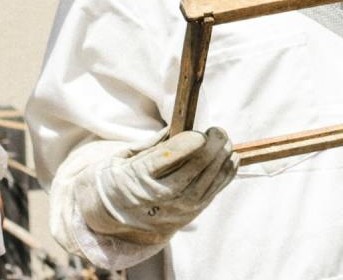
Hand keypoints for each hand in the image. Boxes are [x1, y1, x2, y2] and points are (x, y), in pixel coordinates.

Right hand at [76, 127, 236, 244]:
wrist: (111, 217)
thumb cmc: (118, 178)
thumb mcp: (123, 156)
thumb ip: (153, 143)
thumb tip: (179, 125)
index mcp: (139, 176)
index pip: (173, 154)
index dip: (192, 139)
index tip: (199, 131)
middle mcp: (160, 196)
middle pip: (196, 166)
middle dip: (213, 144)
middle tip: (217, 131)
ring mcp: (176, 209)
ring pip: (209, 180)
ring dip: (223, 157)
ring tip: (224, 142)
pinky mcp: (188, 215)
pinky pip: (214, 192)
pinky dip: (226, 173)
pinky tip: (230, 158)